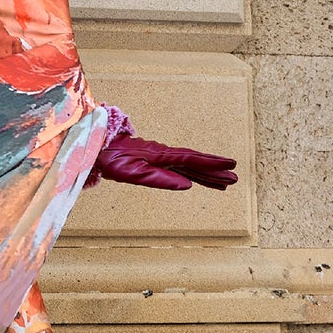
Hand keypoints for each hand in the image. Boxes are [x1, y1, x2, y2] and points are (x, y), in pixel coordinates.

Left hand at [96, 132, 237, 191]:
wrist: (97, 146)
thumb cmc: (112, 160)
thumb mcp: (133, 173)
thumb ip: (160, 179)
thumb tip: (187, 185)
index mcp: (161, 156)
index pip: (192, 160)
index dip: (212, 164)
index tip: (231, 166)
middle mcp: (164, 154)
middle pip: (194, 162)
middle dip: (215, 170)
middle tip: (235, 177)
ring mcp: (159, 156)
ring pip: (188, 164)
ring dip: (206, 172)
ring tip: (224, 181)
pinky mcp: (154, 159)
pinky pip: (178, 165)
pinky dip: (192, 171)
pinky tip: (197, 176)